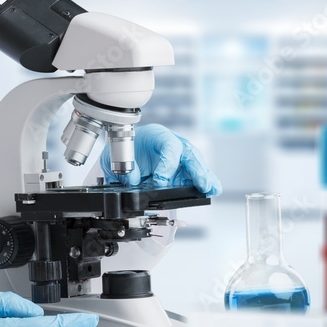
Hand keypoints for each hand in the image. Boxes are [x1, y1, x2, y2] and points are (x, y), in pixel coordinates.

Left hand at [100, 123, 221, 196]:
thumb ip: (123, 169)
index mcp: (155, 136)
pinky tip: (212, 190)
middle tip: (203, 184)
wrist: (125, 153)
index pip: (169, 146)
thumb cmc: (124, 151)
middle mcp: (171, 144)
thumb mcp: (114, 158)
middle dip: (197, 169)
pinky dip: (204, 182)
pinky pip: (194, 175)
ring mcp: (179, 157)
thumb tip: (133, 180)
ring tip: (213, 189)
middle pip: (188, 153)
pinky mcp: (182, 170)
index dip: (168, 164)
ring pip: (195, 165)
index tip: (160, 181)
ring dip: (204, 177)